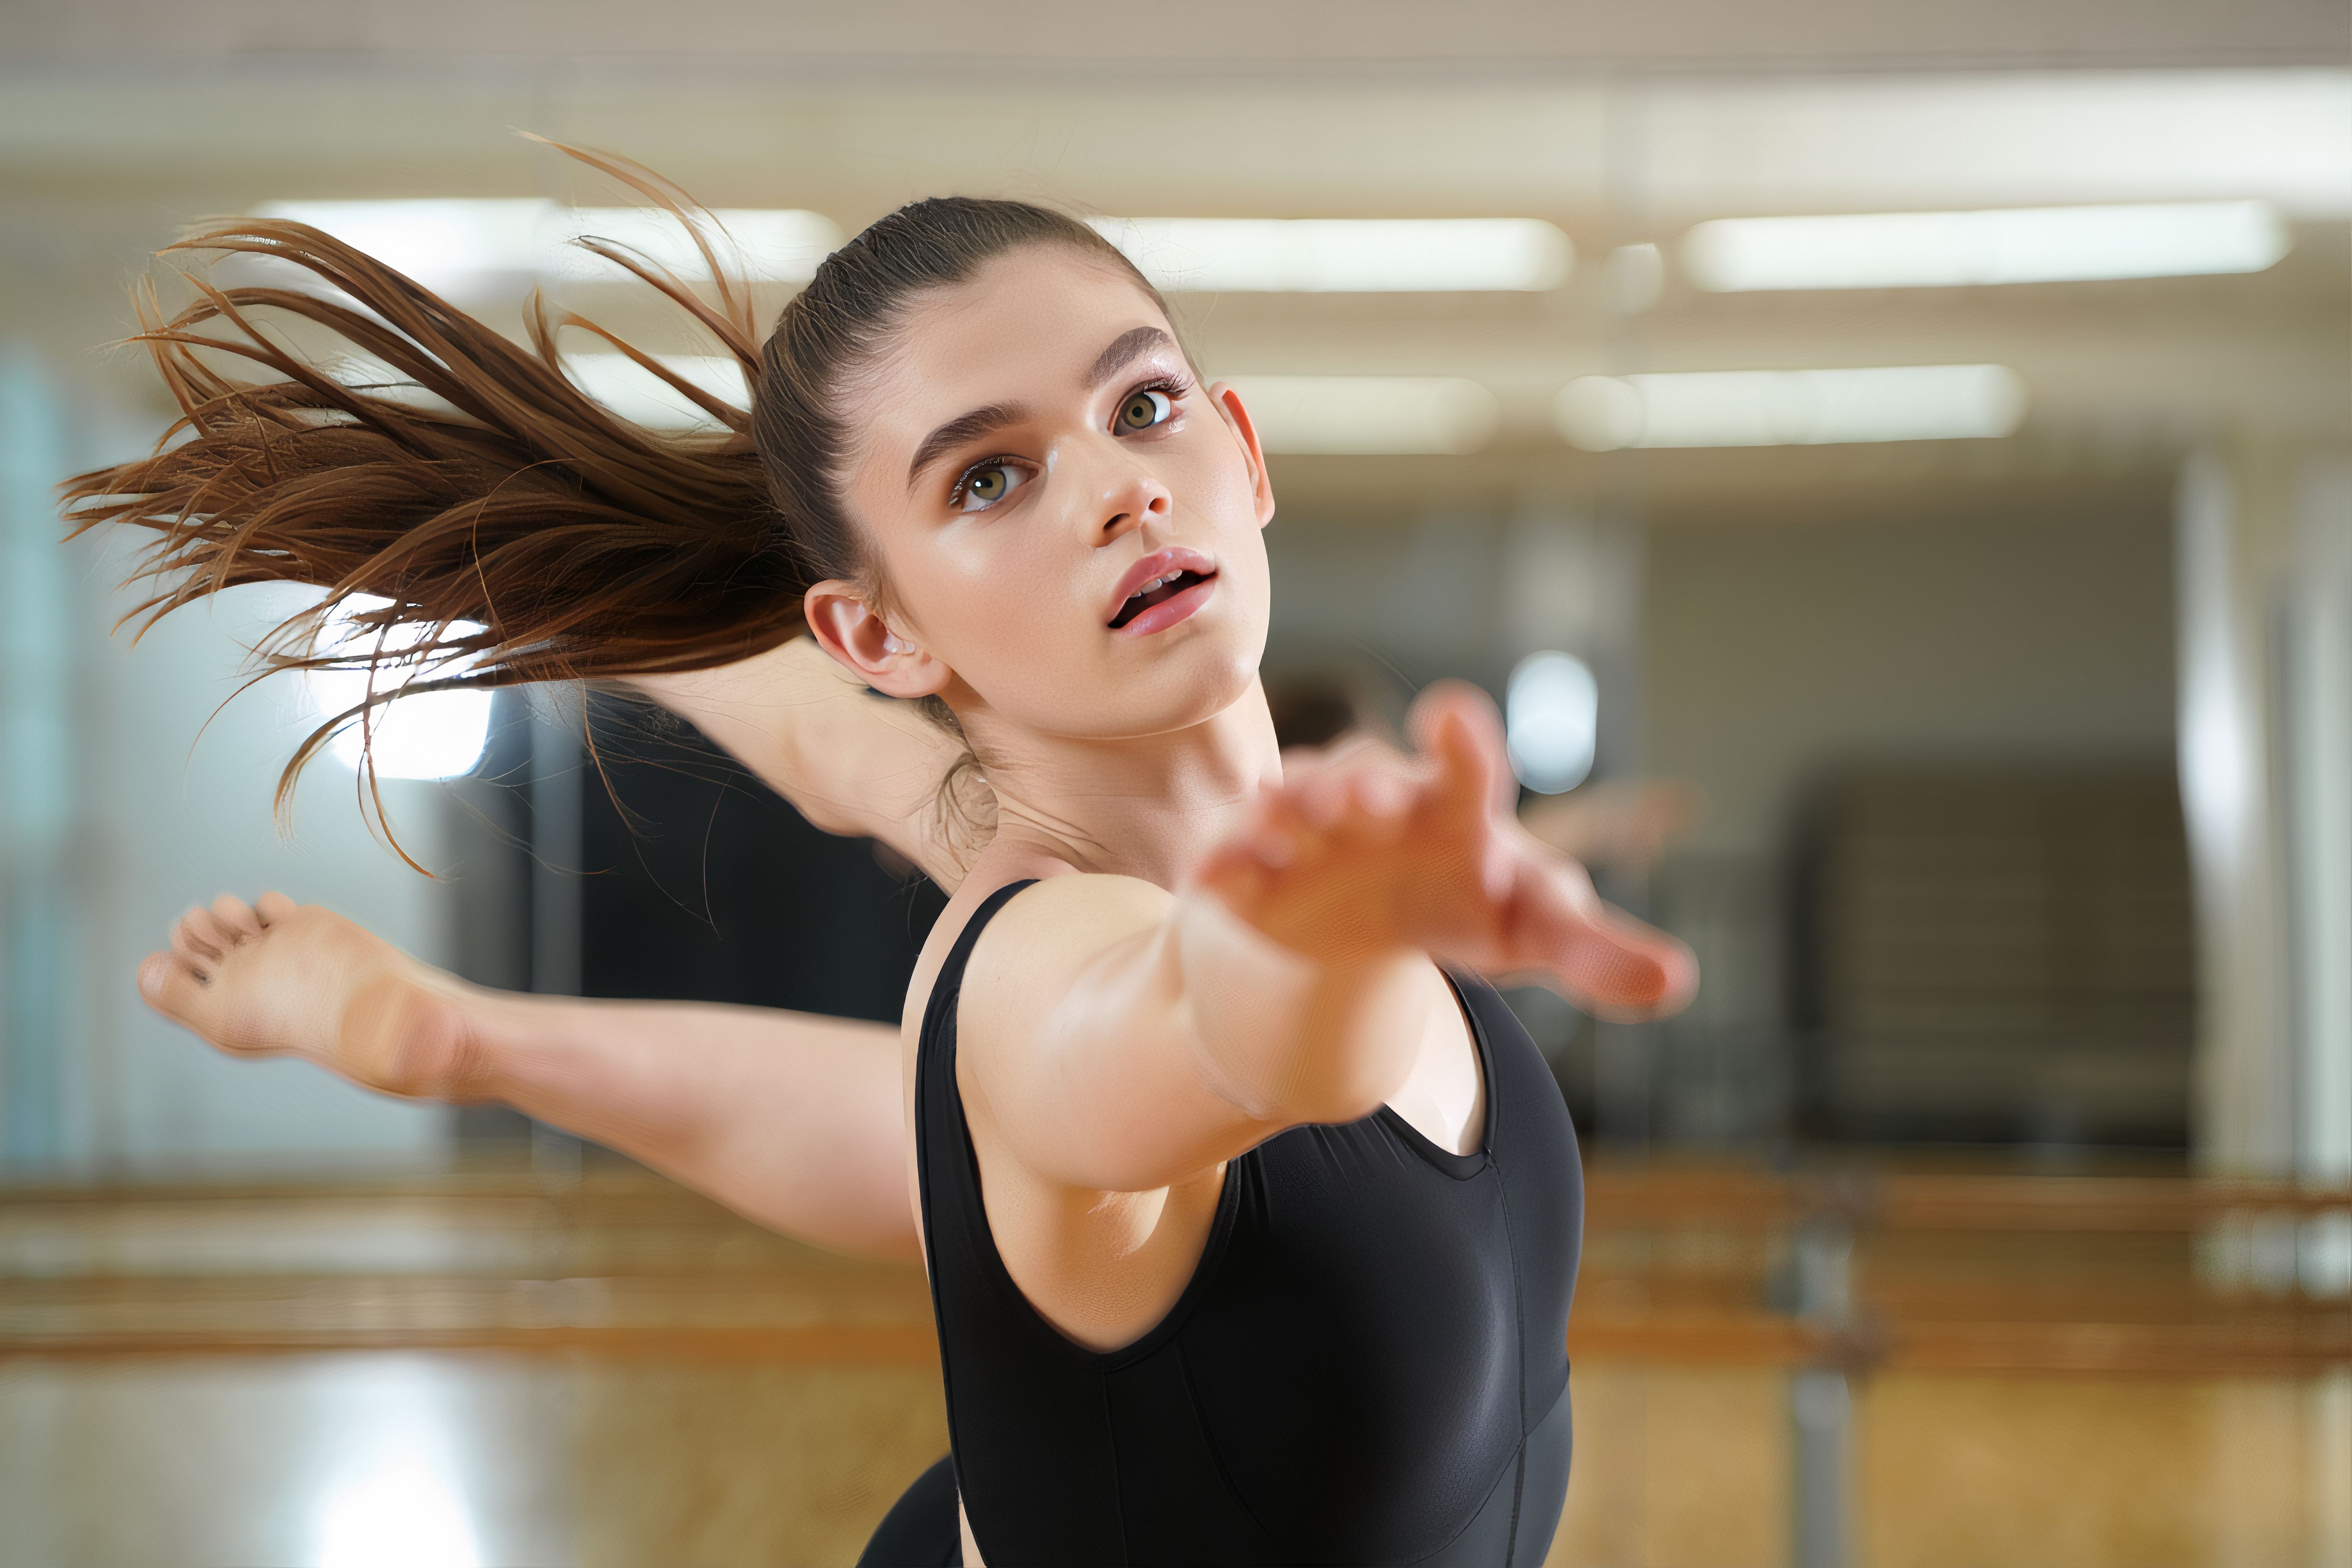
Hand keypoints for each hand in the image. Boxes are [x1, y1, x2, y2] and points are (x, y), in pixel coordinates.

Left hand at [139, 893, 478, 1097]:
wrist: (362, 1005)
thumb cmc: (293, 1021)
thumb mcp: (220, 1019)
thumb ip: (174, 996)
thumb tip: (144, 970)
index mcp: (218, 1003)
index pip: (169, 969)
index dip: (171, 958)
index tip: (190, 961)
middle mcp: (240, 976)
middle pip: (189, 935)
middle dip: (193, 929)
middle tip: (219, 940)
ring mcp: (270, 950)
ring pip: (221, 913)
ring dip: (222, 911)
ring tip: (241, 926)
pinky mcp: (301, 929)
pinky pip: (266, 904)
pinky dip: (265, 906)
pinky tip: (277, 920)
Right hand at [1194, 682, 1695, 1020]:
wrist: (1363, 923)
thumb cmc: (1462, 903)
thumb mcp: (1534, 932)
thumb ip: (1597, 953)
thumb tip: (1677, 980)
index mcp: (1454, 807)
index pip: (1467, 766)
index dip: (1461, 743)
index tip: (1449, 716)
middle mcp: (1378, 800)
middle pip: (1369, 773)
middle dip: (1364, 781)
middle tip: (1370, 798)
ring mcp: (1310, 825)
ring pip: (1295, 796)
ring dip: (1293, 803)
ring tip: (1292, 819)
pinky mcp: (1255, 862)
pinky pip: (1234, 852)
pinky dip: (1225, 861)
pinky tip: (1214, 880)